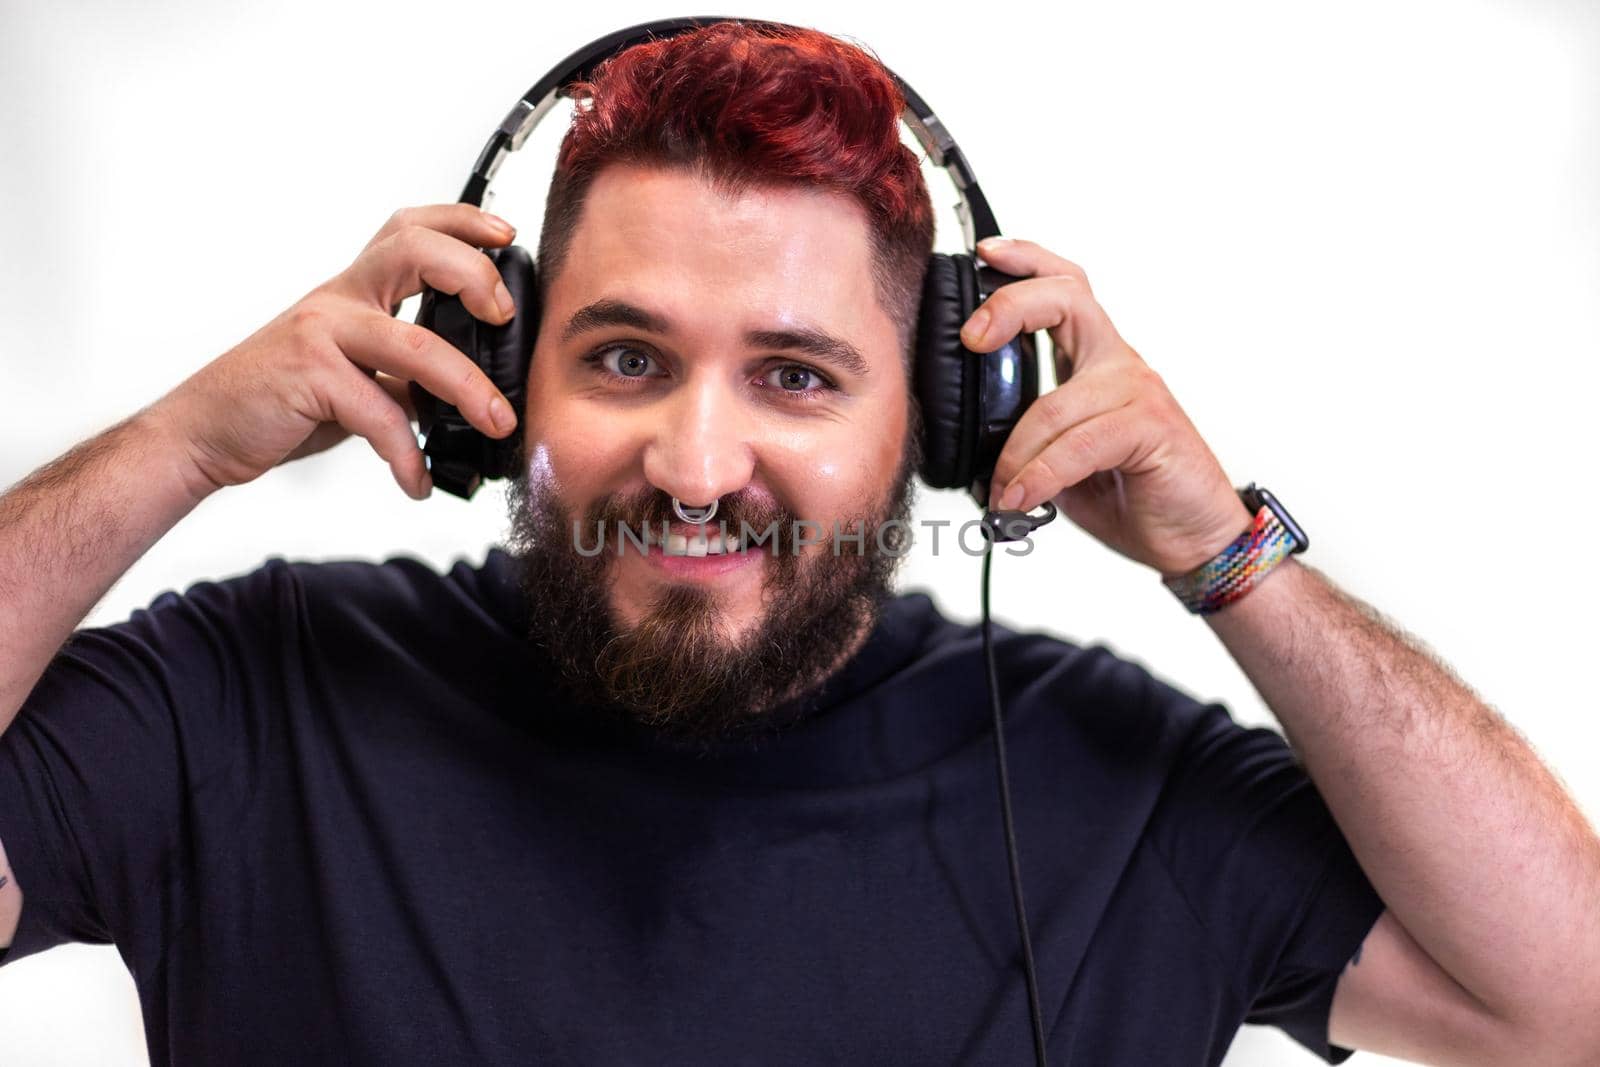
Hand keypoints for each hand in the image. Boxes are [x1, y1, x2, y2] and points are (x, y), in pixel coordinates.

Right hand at [147, 204, 521, 501]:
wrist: (202, 432)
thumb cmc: (278, 402)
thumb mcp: (350, 379)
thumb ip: (401, 376)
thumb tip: (460, 395)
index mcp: (352, 292)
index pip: (409, 230)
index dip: (461, 222)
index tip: (505, 235)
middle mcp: (337, 299)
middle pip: (413, 250)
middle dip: (473, 275)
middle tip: (504, 316)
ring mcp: (321, 333)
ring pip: (414, 343)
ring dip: (468, 387)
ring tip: (496, 422)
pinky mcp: (308, 376)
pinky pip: (380, 414)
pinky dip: (408, 455)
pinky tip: (418, 480)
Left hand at [964, 237, 1252, 577]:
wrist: (1194, 537)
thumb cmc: (1133, 495)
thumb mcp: (1062, 463)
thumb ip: (1026, 442)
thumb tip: (971, 455)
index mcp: (1094, 362)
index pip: (1065, 289)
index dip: (1026, 262)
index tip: (984, 255)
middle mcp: (1118, 365)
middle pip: (1067, 299)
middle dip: (1010, 306)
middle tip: (972, 339)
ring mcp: (1137, 392)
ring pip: (1054, 404)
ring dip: (1014, 455)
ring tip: (1001, 492)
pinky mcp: (1150, 428)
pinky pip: (1078, 444)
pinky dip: (1040, 476)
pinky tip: (1022, 499)